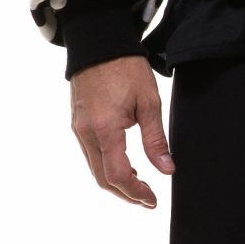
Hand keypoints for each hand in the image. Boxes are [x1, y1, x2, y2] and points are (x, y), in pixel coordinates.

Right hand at [70, 55, 174, 207]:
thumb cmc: (125, 67)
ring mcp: (78, 129)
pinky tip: (124, 164)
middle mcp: (86, 133)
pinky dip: (106, 167)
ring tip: (139, 184)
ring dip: (116, 182)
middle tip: (147, 199)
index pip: (118, 176)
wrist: (98, 43)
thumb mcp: (149, 102)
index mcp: (105, 129)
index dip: (136, 193)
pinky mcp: (77, 123)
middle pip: (103, 179)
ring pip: (95, 169)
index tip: (153, 200)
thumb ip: (156, 140)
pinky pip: (90, 155)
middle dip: (125, 194)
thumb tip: (167, 169)